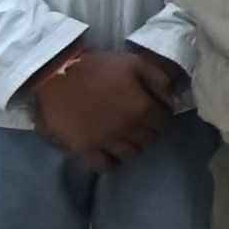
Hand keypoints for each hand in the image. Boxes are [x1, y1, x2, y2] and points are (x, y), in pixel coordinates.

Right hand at [21, 39, 171, 170]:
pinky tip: (108, 151)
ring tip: (123, 136)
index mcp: (142, 108)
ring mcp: (106, 142)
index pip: (163, 122)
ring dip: (131, 145)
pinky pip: (104, 166)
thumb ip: (159, 79)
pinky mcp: (84, 149)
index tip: (152, 111)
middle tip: (137, 122)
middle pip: (149, 140)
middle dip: (147, 131)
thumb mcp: (135, 63)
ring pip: (130, 154)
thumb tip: (172, 97)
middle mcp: (128, 129)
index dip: (160, 116)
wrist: (56, 75)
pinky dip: (110, 161)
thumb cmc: (97, 67)